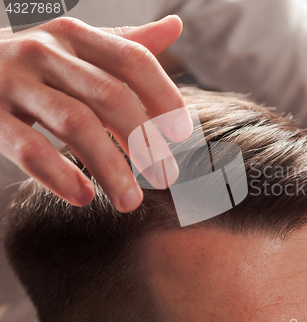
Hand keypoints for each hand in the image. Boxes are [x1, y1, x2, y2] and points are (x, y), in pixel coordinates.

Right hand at [0, 16, 192, 212]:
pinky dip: (59, 175)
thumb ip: (126, 44)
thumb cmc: (36, 65)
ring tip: (130, 201)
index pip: (134, 60)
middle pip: (110, 96)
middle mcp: (46, 51)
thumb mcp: (79, 47)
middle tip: (165, 177)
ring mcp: (13, 80)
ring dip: (110, 168)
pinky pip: (29, 147)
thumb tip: (175, 25)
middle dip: (144, 141)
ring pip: (76, 124)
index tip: (181, 134)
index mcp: (75, 35)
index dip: (164, 96)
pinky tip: (83, 197)